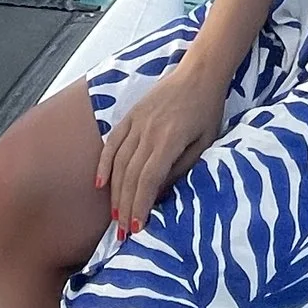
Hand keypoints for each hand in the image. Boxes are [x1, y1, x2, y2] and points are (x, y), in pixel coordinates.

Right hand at [95, 53, 228, 239]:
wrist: (199, 73)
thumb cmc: (207, 110)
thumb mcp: (206, 143)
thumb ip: (182, 168)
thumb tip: (161, 194)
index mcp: (169, 140)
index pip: (149, 180)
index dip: (140, 205)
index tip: (137, 228)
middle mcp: (148, 132)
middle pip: (130, 176)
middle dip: (125, 207)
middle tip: (123, 233)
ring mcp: (136, 122)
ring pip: (118, 163)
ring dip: (115, 193)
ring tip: (114, 217)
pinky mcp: (130, 115)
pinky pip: (112, 143)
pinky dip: (104, 164)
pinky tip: (100, 184)